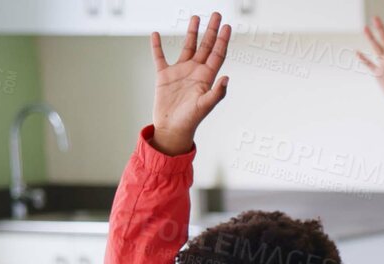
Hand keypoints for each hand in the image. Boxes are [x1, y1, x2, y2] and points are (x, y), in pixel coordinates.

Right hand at [148, 13, 230, 154]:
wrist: (172, 129)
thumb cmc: (190, 120)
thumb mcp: (205, 106)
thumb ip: (217, 92)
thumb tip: (227, 78)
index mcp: (206, 77)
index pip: (217, 54)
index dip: (223, 40)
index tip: (228, 26)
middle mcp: (195, 71)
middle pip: (205, 46)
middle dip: (212, 30)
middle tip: (217, 15)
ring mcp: (180, 72)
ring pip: (187, 47)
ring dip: (191, 32)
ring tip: (195, 17)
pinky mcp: (164, 75)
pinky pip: (160, 56)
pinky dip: (157, 45)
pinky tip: (156, 34)